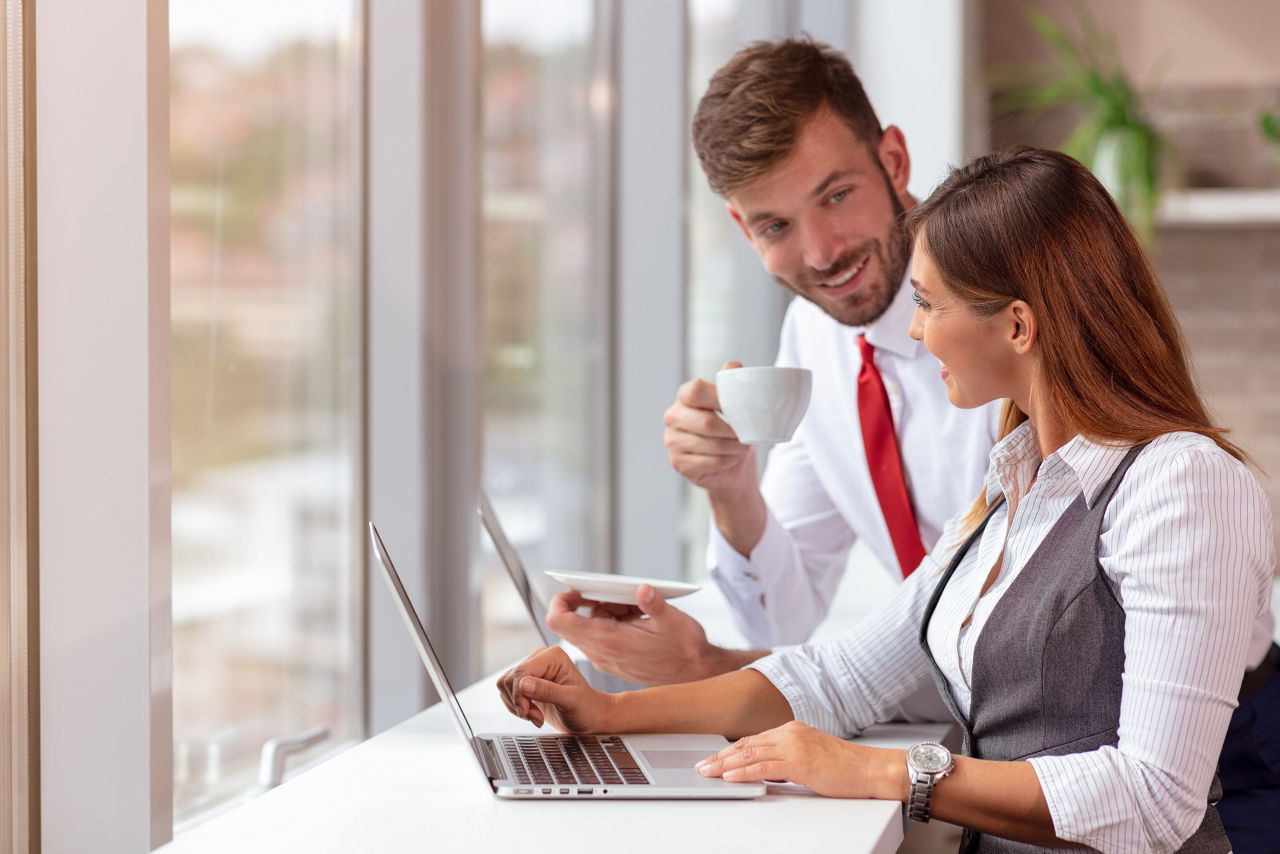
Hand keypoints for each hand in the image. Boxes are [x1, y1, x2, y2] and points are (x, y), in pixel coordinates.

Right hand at [495, 646, 612, 732]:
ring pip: (505, 685)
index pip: (522, 671)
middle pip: (511, 678)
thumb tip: (524, 684)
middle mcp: (540, 659)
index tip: (526, 712)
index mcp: (553, 656)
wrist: (589, 718)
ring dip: (517, 706)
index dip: (519, 694)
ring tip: (537, 716)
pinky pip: (506, 692)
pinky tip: (532, 713)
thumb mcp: (572, 701)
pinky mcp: (526, 683)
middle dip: (520, 702)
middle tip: (537, 717)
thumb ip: (548, 692)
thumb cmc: (586, 708)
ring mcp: (532, 670)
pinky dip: (515, 707)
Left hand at [546, 584, 732, 685]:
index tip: (576, 590)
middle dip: (581, 604)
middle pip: (567, 626)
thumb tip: (642, 588)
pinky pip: (595, 638)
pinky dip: (606, 624)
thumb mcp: (673, 621)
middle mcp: (602, 653)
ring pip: (583, 631)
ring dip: (599, 614)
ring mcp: (605, 659)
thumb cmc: (685, 649)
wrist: (695, 676)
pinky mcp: (612, 661)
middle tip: (607, 595)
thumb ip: (654, 603)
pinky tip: (631, 620)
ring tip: (629, 609)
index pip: (561, 622)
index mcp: (610, 641)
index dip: (560, 601)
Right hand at [663, 361, 757, 496]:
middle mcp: (673, 416)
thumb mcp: (734, 402)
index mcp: (684, 395)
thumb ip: (732, 381)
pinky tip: (732, 458)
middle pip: (707, 422)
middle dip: (733, 431)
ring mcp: (672, 441)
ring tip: (743, 447)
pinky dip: (728, 461)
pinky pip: (710, 462)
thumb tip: (732, 366)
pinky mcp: (678, 462)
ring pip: (712, 445)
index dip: (720, 399)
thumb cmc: (729, 428)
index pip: (696, 391)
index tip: (740, 408)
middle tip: (748, 435)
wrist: (728, 463)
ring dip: (734, 448)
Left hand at [694, 721, 898, 799]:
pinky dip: (743, 771)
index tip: (713, 759)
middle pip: (746, 744)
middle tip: (701, 766)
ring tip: (707, 772)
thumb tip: (768, 772)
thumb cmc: (846, 768)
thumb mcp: (811, 759)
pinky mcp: (800, 761)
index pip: (753, 740)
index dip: (730, 750)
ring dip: (724, 764)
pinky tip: (729, 776)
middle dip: (720, 756)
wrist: (871, 769)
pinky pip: (764, 766)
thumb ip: (788, 761)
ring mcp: (794, 745)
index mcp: (792, 730)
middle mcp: (790, 733)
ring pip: (750, 754)